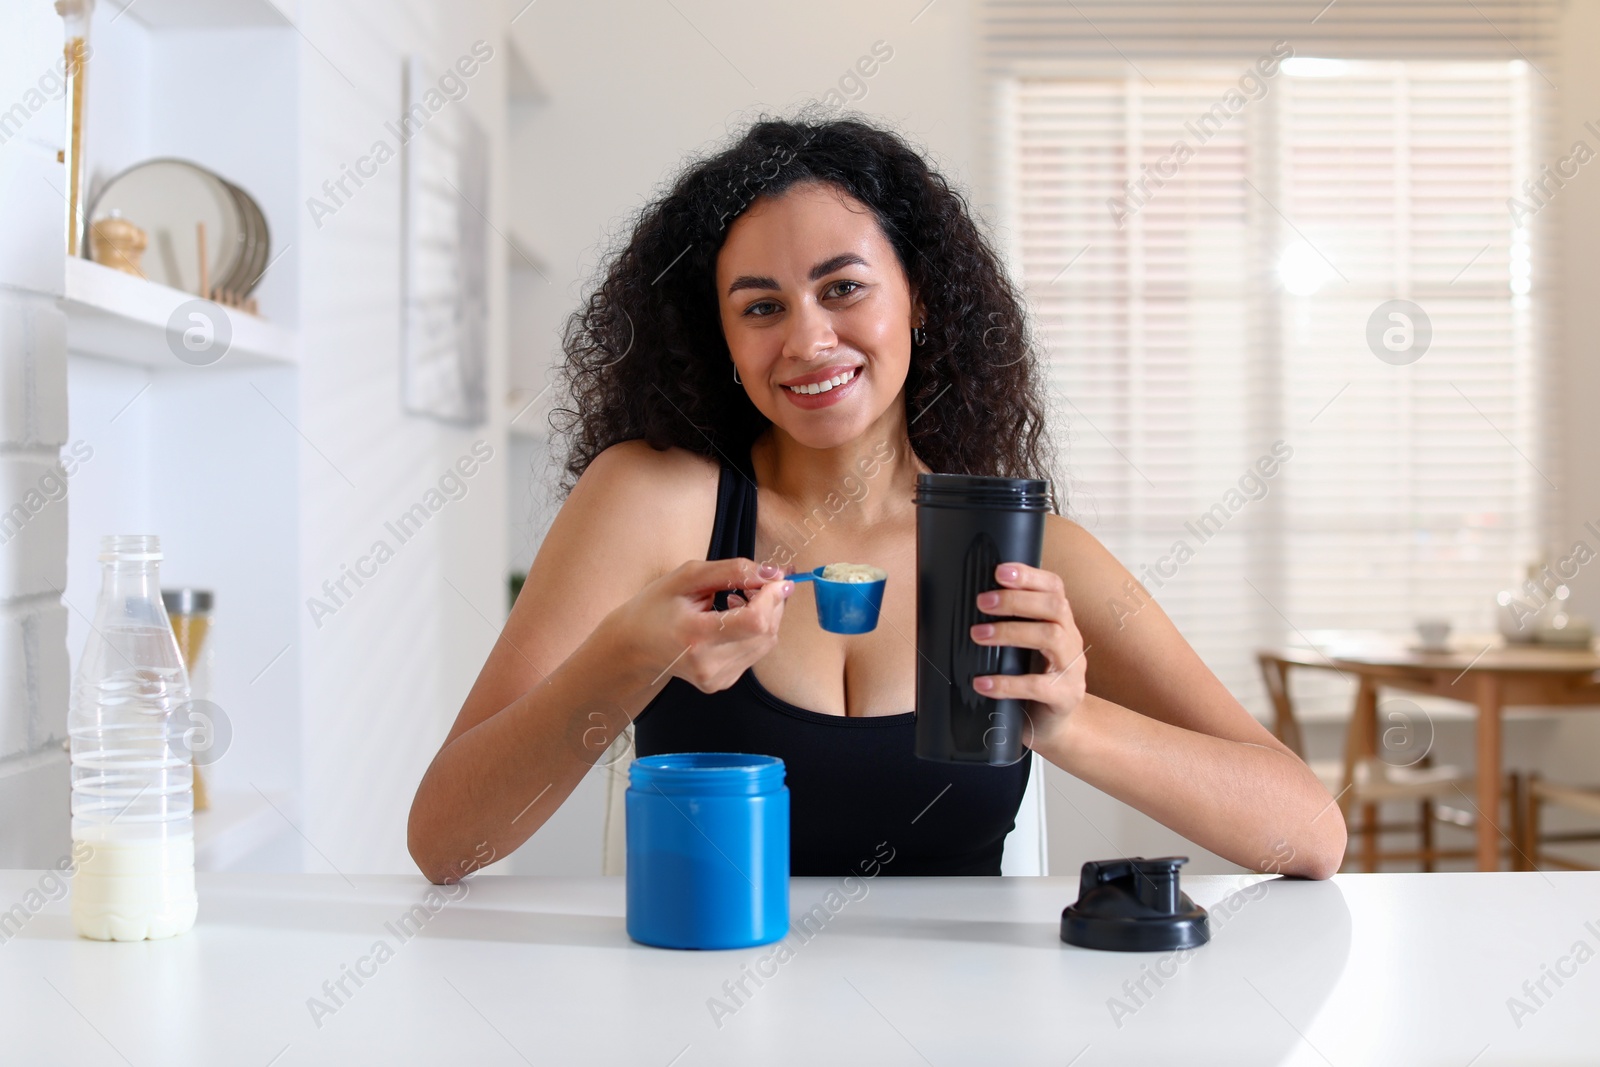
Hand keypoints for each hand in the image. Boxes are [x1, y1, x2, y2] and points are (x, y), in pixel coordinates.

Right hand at [608, 557, 794, 693]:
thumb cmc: (656, 606)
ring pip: (766, 643)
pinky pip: (755, 653)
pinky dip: (754, 632)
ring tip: (737, 600)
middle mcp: (708, 664)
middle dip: (772, 602)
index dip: (772, 597)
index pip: (755, 621)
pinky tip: (732, 620)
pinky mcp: (722, 683)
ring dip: (764, 616)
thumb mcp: (687, 576)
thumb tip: (773, 573)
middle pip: (766, 632)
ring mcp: (716, 678)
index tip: (775, 578)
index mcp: (695, 635)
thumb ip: (732, 571)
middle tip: (754, 583)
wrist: (634, 646)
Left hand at [969, 562, 1087, 750]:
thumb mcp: (1024, 650)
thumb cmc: (1033, 681)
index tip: (1000, 570)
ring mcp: (1072, 669)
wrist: (1054, 726)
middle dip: (1016, 600)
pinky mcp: (1065, 697)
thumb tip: (958, 608)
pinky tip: (982, 683)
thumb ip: (1008, 628)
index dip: (1029, 575)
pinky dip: (1006, 683)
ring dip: (1010, 632)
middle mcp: (1071, 640)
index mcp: (1061, 623)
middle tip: (981, 602)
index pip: (1054, 588)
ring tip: (978, 635)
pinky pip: (1038, 686)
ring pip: (1050, 638)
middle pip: (1054, 607)